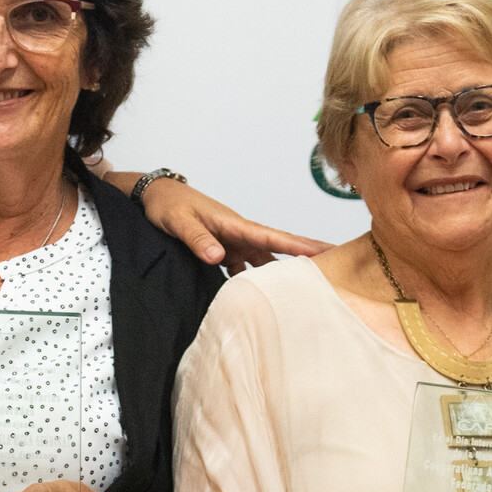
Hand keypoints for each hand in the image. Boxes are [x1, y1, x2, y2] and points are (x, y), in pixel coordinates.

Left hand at [136, 178, 331, 274]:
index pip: (272, 236)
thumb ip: (198, 239)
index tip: (323, 252)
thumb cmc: (167, 205)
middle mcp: (239, 233)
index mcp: (234, 224)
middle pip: (278, 247)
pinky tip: (262, 296)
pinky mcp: (223, 249)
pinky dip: (256, 279)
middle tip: (336, 264)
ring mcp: (233, 242)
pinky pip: (245, 266)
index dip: (298, 246)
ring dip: (283, 271)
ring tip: (305, 287)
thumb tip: (218, 258)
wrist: (156, 194)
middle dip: (306, 254)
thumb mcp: (179, 222)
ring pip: (264, 258)